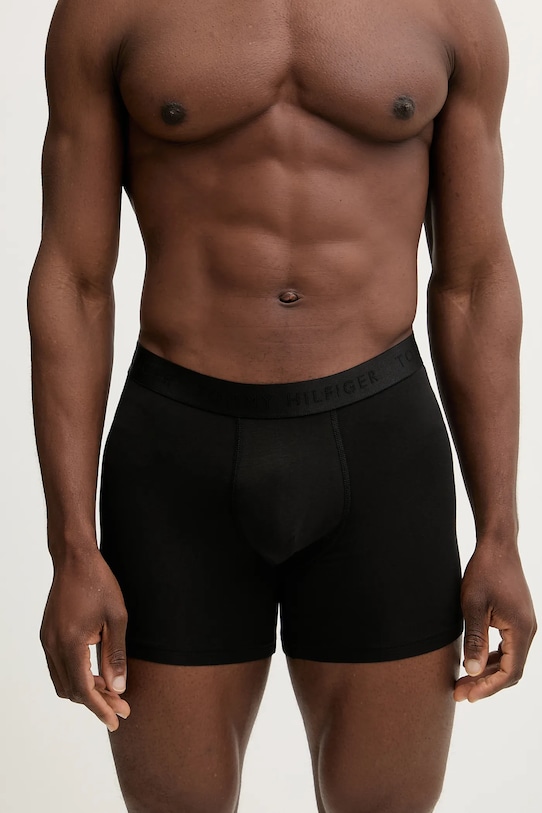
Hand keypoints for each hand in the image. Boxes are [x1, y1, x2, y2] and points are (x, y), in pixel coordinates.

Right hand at [40, 545, 130, 730]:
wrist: (75, 559)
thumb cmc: (99, 583)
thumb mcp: (117, 618)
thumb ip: (116, 655)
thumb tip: (119, 688)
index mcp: (70, 643)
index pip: (84, 689)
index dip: (101, 708)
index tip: (116, 721)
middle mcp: (53, 645)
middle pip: (71, 690)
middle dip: (96, 702)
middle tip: (122, 706)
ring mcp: (47, 641)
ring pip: (62, 681)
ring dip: (85, 690)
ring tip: (112, 691)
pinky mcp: (47, 635)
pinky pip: (58, 667)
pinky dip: (76, 676)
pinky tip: (95, 673)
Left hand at [454, 542, 536, 701]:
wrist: (497, 546)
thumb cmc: (484, 571)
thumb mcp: (473, 606)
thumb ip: (474, 639)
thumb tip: (471, 671)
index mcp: (521, 630)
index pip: (509, 672)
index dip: (487, 687)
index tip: (467, 696)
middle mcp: (528, 630)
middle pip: (510, 670)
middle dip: (485, 683)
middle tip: (459, 693)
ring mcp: (524, 625)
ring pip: (509, 659)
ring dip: (487, 672)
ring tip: (463, 681)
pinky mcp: (517, 619)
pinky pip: (507, 647)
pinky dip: (491, 657)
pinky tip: (473, 661)